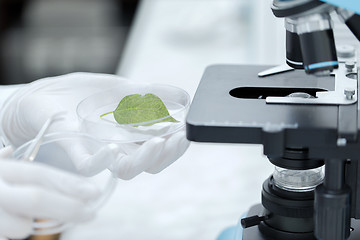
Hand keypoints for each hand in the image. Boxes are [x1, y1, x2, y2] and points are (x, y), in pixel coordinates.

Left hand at [0, 73, 189, 178]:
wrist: (48, 92)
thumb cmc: (85, 93)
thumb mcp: (123, 87)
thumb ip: (152, 92)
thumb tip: (185, 95)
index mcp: (132, 135)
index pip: (161, 148)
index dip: (177, 144)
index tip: (187, 131)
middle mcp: (119, 147)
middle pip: (149, 164)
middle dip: (168, 154)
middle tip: (177, 138)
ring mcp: (98, 150)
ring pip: (126, 169)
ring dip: (145, 160)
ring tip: (158, 143)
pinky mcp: (74, 148)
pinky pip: (89, 166)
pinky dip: (103, 161)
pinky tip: (113, 149)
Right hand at [0, 146, 98, 238]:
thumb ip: (8, 163)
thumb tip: (14, 151)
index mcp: (1, 170)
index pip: (39, 174)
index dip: (69, 183)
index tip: (94, 192)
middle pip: (37, 199)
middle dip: (68, 208)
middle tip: (91, 213)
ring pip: (22, 228)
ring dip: (32, 225)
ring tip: (25, 219)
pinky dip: (14, 235)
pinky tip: (11, 227)